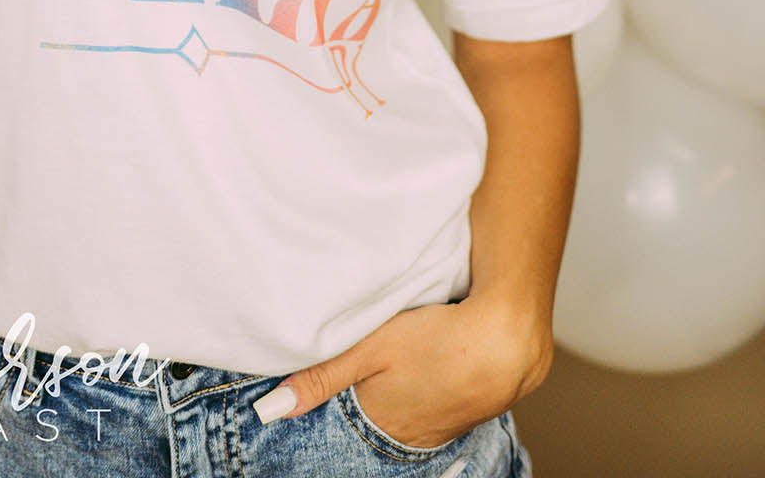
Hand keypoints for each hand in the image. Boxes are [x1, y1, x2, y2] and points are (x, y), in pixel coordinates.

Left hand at [252, 294, 552, 449]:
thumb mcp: (369, 348)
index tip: (312, 397)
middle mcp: (406, 437)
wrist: (506, 343)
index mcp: (378, 422)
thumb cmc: (437, 340)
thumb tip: (270, 410)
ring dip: (386, 400)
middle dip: (354, 405)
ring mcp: (436, 429)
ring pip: (397, 418)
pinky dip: (414, 397)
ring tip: (385, 375)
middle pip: (367, 424)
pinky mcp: (459, 414)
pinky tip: (418, 375)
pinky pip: (424, 413)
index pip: (338, 426)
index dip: (326, 407)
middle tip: (352, 378)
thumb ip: (320, 375)